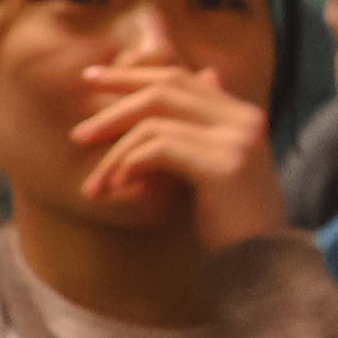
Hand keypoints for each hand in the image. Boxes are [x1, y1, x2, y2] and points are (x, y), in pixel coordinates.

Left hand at [70, 62, 284, 253]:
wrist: (260, 263)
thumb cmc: (229, 220)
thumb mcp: (212, 164)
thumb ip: (204, 125)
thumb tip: (208, 74)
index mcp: (242, 115)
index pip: (180, 78)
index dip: (132, 75)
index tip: (90, 79)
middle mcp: (244, 120)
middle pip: (164, 91)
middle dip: (113, 108)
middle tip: (78, 134)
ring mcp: (237, 140)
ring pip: (154, 123)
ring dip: (115, 155)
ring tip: (95, 186)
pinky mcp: (225, 165)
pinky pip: (160, 150)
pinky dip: (130, 166)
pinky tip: (118, 189)